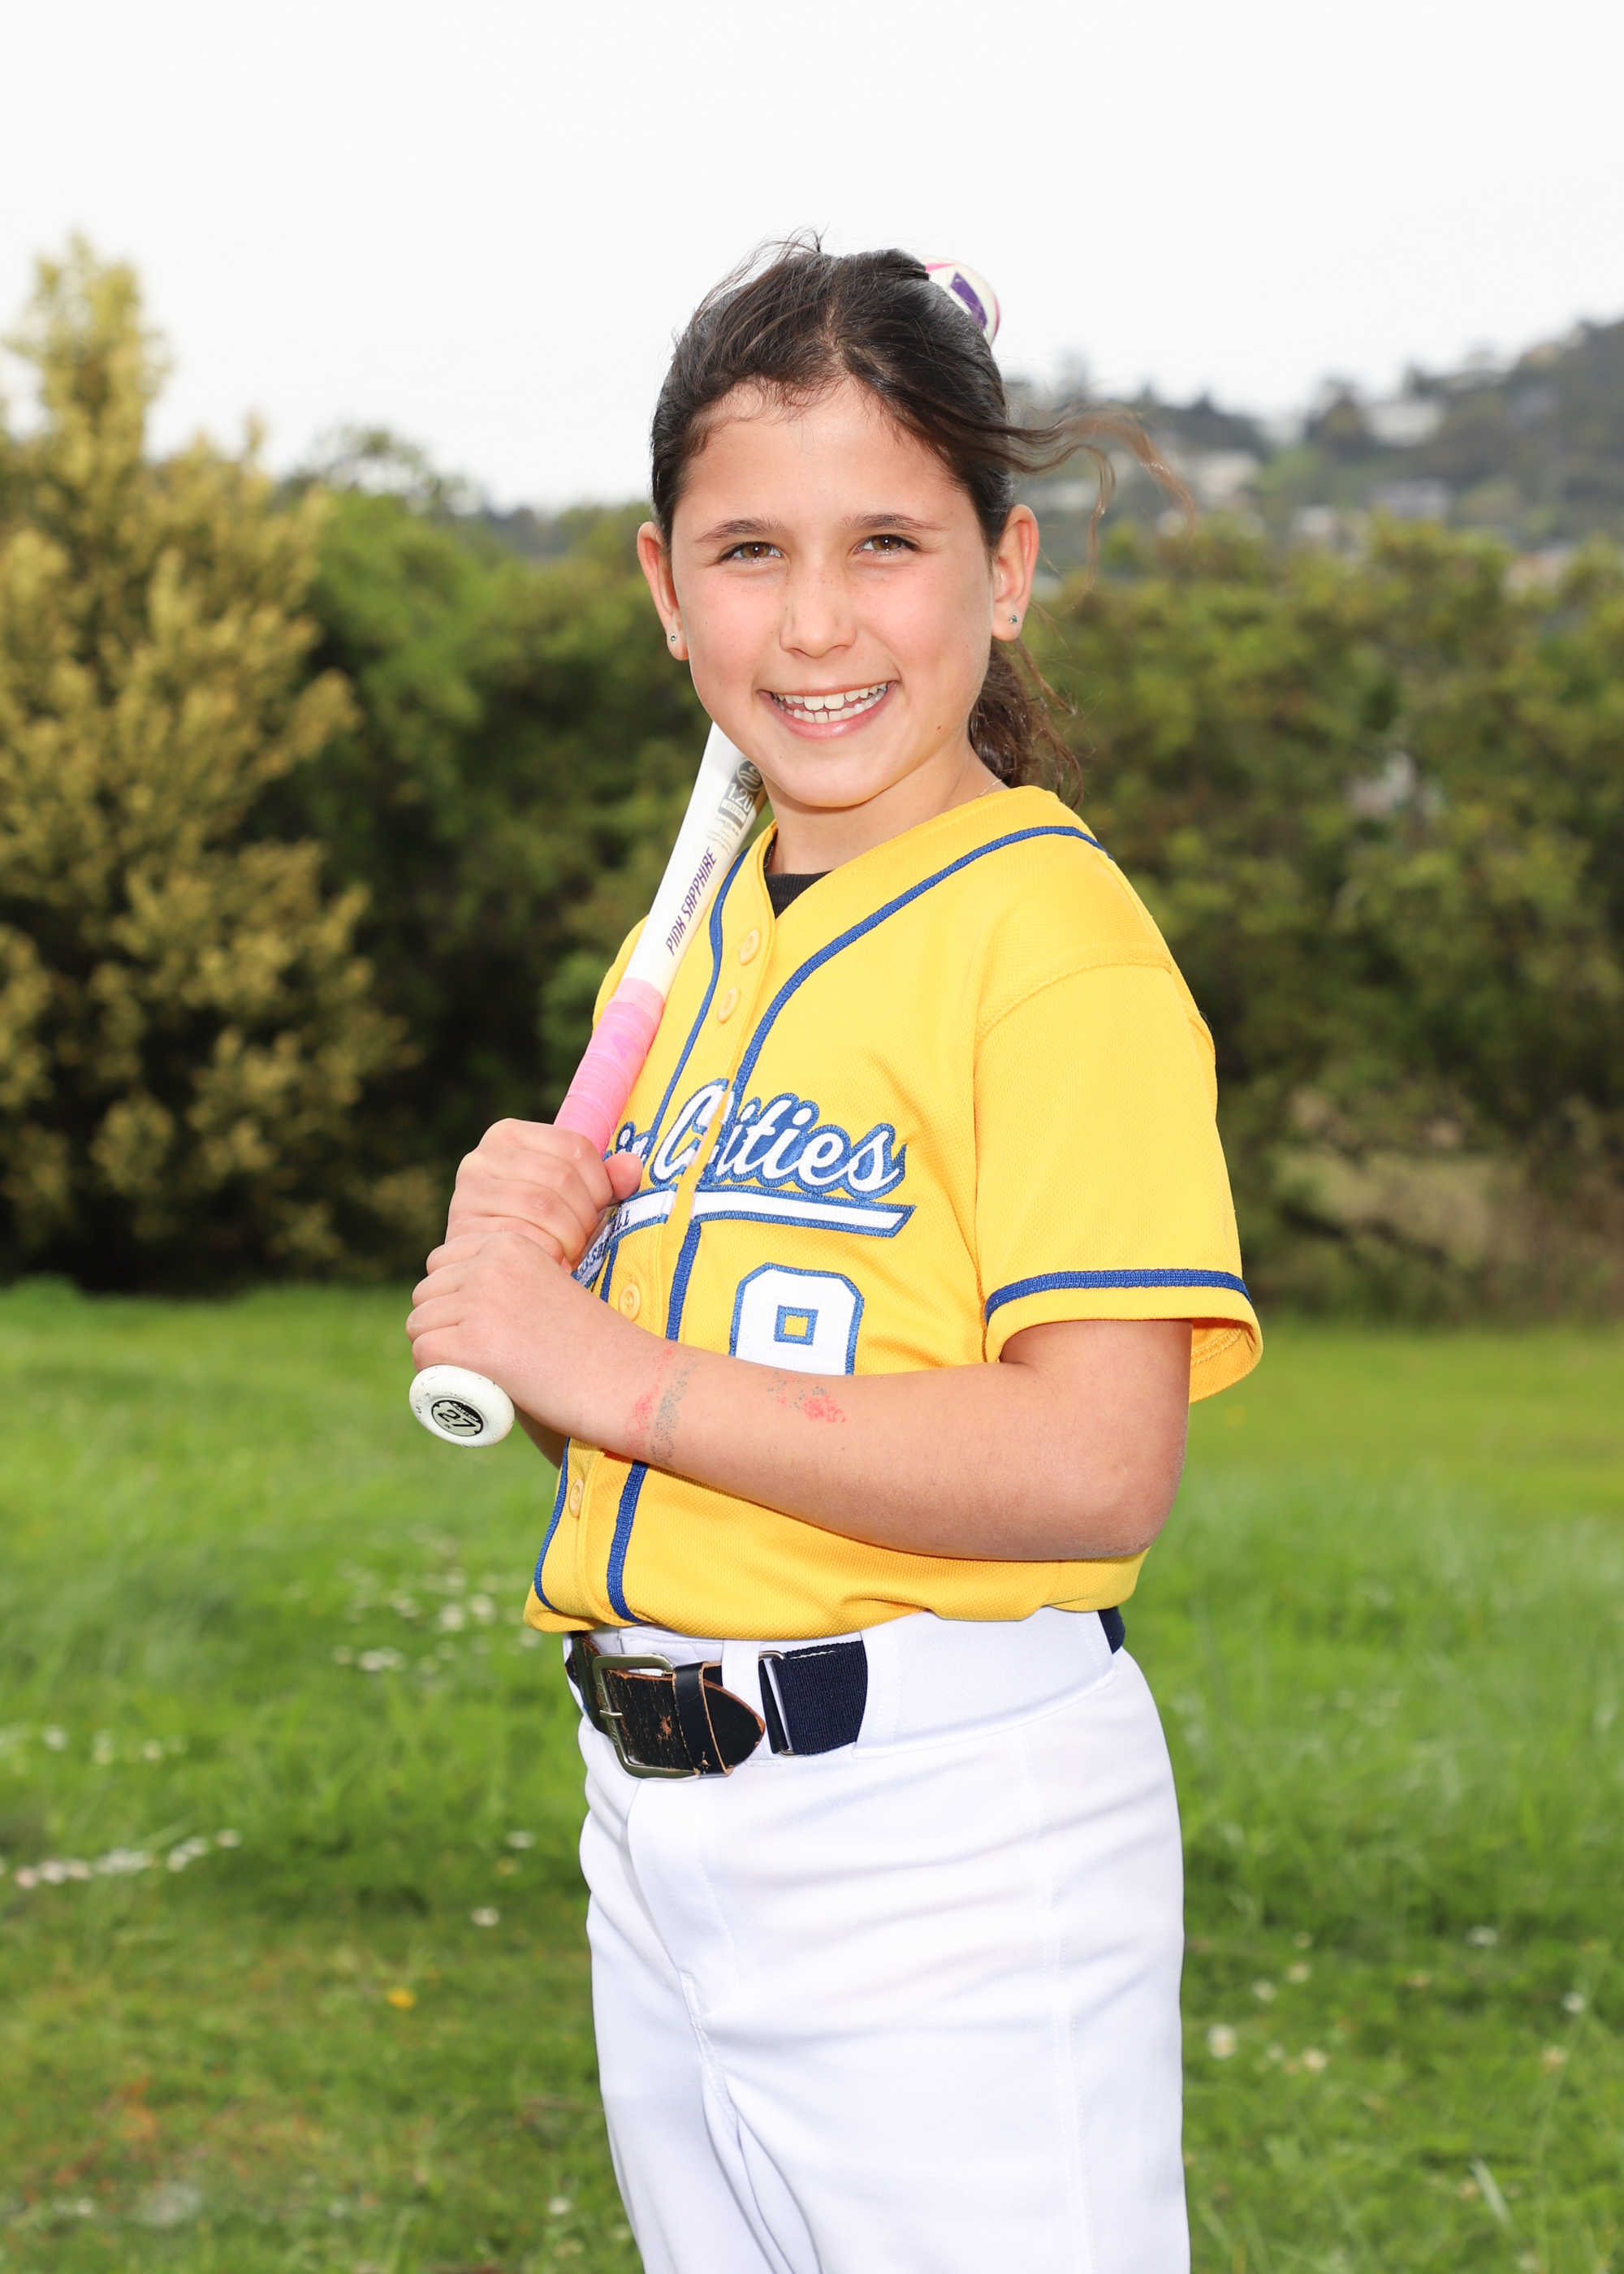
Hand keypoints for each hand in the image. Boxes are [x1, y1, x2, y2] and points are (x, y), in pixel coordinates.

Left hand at [406, 1226, 629, 1440]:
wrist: (626, 1379)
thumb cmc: (594, 1345)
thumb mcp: (549, 1290)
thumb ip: (511, 1286)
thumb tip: (467, 1308)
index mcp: (510, 1243)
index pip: (442, 1262)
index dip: (450, 1298)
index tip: (475, 1327)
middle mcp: (490, 1264)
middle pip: (426, 1292)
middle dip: (440, 1324)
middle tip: (473, 1356)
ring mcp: (481, 1302)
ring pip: (420, 1324)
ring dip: (436, 1350)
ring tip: (471, 1371)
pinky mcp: (475, 1342)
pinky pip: (425, 1354)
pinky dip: (433, 1374)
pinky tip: (462, 1383)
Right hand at [444, 1118, 642, 1266]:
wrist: (485, 1266)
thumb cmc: (538, 1226)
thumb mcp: (574, 1196)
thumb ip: (606, 1180)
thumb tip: (631, 1167)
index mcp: (508, 1134)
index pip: (575, 1147)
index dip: (600, 1183)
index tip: (600, 1208)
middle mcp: (481, 1157)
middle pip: (561, 1177)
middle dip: (585, 1215)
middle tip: (586, 1239)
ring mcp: (467, 1193)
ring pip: (543, 1206)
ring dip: (569, 1237)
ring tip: (571, 1252)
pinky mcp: (463, 1230)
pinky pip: (522, 1237)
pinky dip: (548, 1254)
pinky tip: (552, 1262)